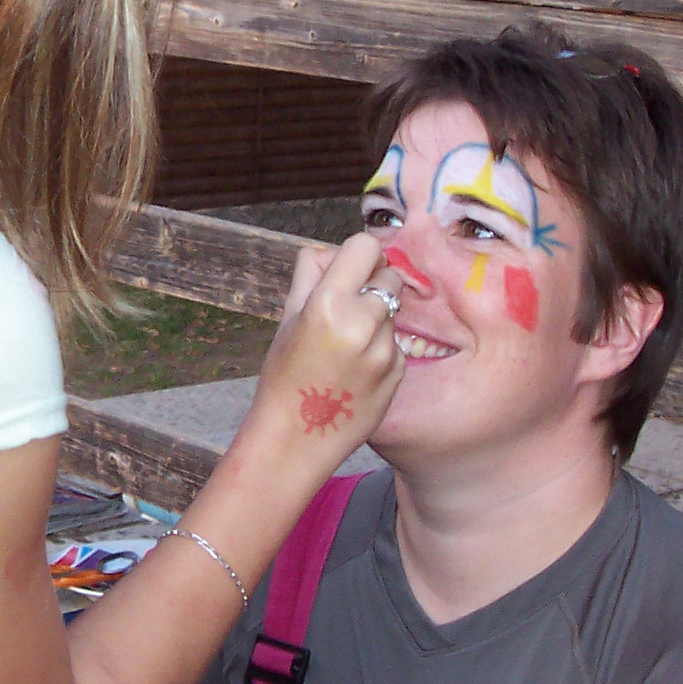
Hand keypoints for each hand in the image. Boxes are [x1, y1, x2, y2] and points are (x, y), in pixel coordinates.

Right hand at [247, 232, 405, 462]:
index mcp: (329, 303)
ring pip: (392, 310)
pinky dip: (381, 347)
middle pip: (388, 274)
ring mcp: (385, 350)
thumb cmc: (283, 375)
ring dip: (376, 318)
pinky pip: (396, 342)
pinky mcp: (398, 371)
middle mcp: (363, 323)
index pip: (366, 245)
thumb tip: (332, 251)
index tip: (350, 269)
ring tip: (347, 346)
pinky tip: (356, 369)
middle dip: (371, 284)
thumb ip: (310, 275)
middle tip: (347, 308)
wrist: (298, 437)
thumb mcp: (287, 318)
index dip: (358, 254)